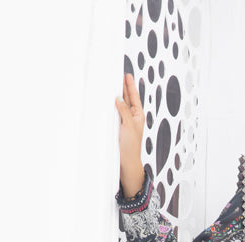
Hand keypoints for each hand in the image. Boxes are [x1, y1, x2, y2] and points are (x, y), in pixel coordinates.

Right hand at [114, 73, 145, 197]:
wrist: (126, 164)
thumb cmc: (131, 147)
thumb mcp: (129, 126)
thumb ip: (124, 111)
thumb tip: (118, 98)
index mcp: (138, 116)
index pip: (133, 97)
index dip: (130, 86)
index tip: (127, 74)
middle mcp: (131, 118)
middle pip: (126, 98)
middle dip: (123, 87)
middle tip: (118, 74)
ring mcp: (124, 122)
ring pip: (119, 105)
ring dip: (116, 95)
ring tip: (112, 83)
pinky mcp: (117, 128)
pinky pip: (114, 113)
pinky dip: (110, 106)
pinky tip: (107, 100)